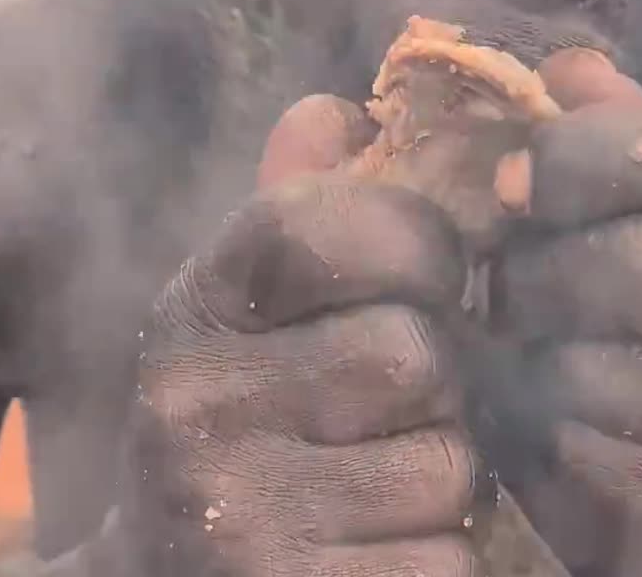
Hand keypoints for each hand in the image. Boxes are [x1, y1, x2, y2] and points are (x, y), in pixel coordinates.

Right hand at [112, 96, 483, 576]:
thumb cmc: (231, 429)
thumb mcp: (237, 320)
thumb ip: (292, 222)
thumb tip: (336, 109)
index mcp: (195, 312)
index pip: (327, 222)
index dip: (416, 238)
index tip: (430, 272)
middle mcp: (197, 405)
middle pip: (416, 352)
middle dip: (437, 384)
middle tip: (400, 408)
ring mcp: (238, 514)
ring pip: (447, 463)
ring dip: (444, 476)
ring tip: (385, 483)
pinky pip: (446, 558)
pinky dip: (438, 557)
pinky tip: (382, 550)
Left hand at [481, 51, 641, 575]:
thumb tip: (563, 69)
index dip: (585, 154)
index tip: (513, 181)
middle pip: (639, 266)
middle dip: (537, 271)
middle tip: (501, 278)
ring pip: (603, 373)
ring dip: (532, 358)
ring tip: (522, 342)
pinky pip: (602, 458)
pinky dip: (553, 433)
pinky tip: (554, 411)